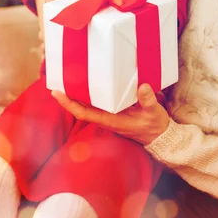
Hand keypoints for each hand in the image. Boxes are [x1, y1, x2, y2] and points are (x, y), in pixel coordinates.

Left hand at [52, 84, 169, 145]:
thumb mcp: (154, 112)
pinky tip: (87, 86)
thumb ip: (148, 100)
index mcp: (112, 121)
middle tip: (58, 81)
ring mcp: (110, 117)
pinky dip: (88, 96)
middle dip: (68, 97)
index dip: (69, 104)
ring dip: (77, 96)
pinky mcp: (114, 113)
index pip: (85, 113)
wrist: (159, 137)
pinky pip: (96, 105)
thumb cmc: (155, 125)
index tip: (58, 94)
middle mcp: (107, 119)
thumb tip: (143, 86)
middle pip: (82, 109)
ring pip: (88, 107)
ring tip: (68, 81)